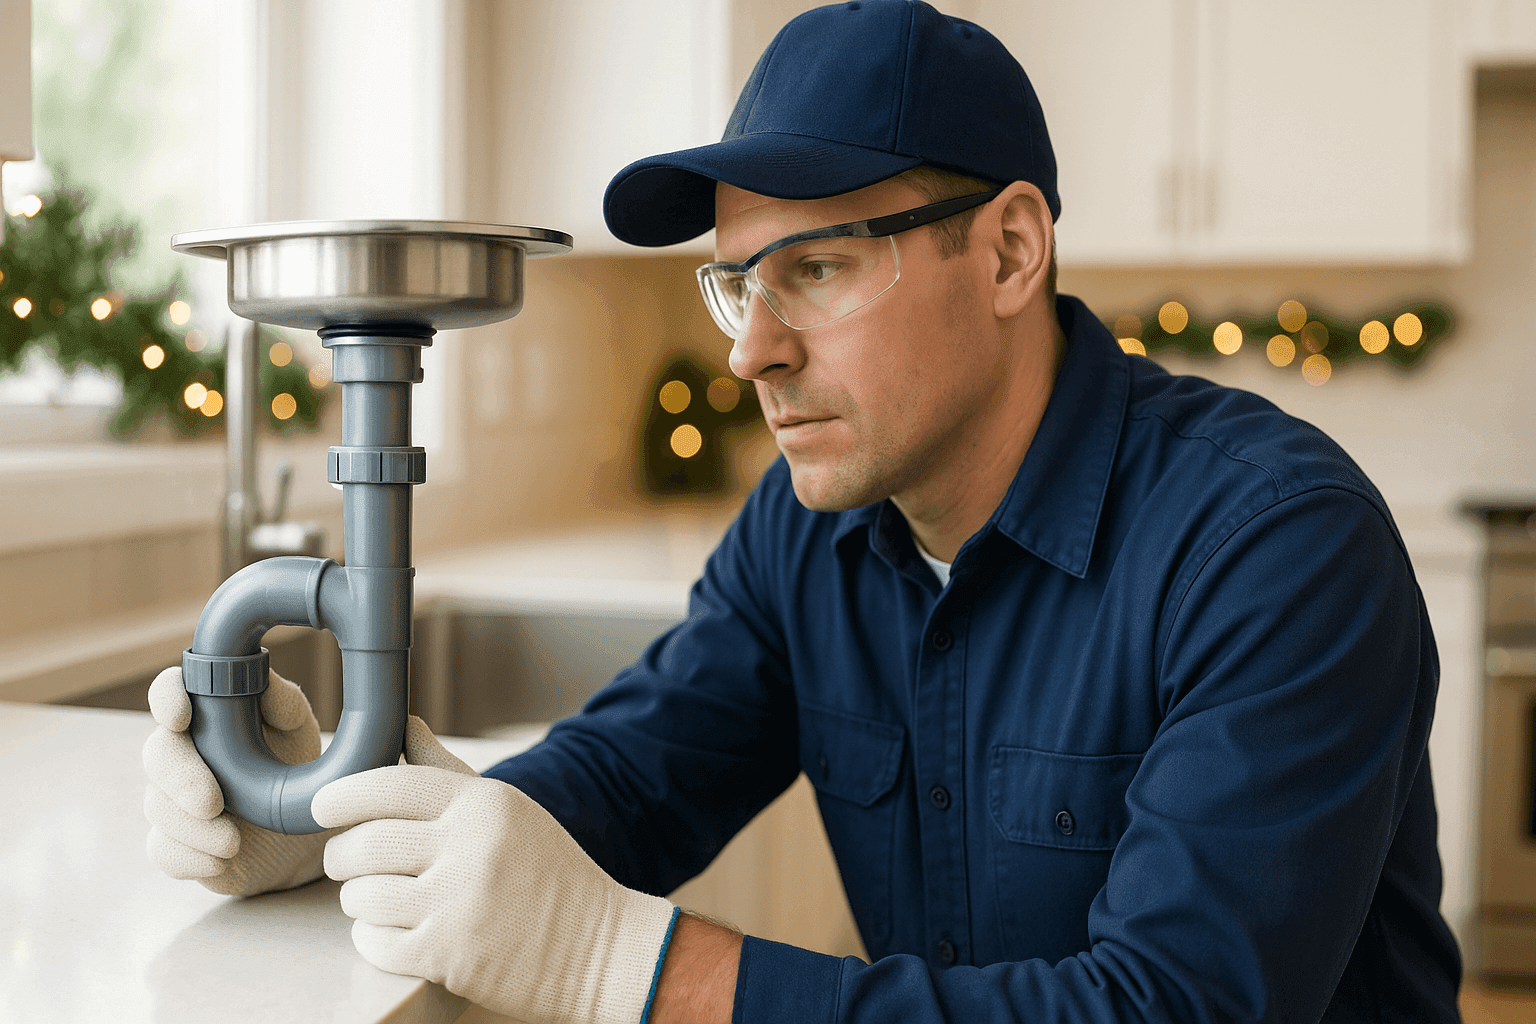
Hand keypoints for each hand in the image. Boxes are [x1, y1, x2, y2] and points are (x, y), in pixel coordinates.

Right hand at [142, 666, 330, 895]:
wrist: (306, 833)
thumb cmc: (297, 768)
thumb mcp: (300, 733)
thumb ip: (284, 705)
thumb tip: (266, 684)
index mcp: (207, 715)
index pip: (170, 691)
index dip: (167, 697)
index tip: (180, 716)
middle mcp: (182, 753)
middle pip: (156, 754)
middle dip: (180, 779)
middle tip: (212, 802)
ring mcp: (172, 799)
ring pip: (158, 807)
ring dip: (194, 828)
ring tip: (234, 842)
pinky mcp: (176, 842)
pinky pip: (163, 850)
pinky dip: (190, 858)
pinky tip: (221, 861)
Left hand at [313, 726, 678, 1023]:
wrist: (598, 946)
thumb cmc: (548, 872)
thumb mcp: (509, 810)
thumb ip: (448, 772)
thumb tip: (405, 726)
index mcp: (484, 804)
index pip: (391, 784)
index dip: (343, 794)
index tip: (321, 806)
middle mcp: (470, 847)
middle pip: (364, 843)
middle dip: (341, 856)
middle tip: (346, 862)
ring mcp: (458, 903)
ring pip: (362, 896)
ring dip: (358, 901)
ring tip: (379, 900)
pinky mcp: (448, 956)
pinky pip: (375, 943)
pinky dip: (373, 940)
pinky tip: (392, 933)